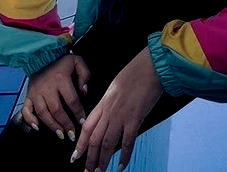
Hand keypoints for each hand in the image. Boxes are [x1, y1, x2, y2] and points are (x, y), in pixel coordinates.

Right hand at [20, 54, 90, 141]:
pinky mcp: (28, 95)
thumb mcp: (78, 62)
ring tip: (60, 134)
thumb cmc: (62, 61)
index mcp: (61, 78)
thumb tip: (84, 92)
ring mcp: (36, 92)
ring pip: (43, 112)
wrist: (42, 55)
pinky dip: (30, 120)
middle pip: (56, 110)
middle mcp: (47, 87)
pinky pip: (26, 109)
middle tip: (72, 134)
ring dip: (52, 125)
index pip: (72, 100)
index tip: (83, 122)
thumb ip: (85, 75)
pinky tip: (37, 127)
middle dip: (65, 124)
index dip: (78, 113)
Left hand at [72, 48, 161, 171]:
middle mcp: (109, 111)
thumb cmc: (136, 72)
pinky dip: (124, 155)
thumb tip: (109, 115)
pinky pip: (128, 141)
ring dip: (103, 160)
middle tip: (88, 171)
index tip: (75, 156)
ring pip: (108, 143)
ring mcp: (121, 115)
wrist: (150, 66)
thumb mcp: (116, 86)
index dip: (80, 144)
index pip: (87, 127)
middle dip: (90, 158)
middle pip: (95, 139)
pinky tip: (121, 166)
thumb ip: (110, 102)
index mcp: (103, 102)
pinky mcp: (135, 118)